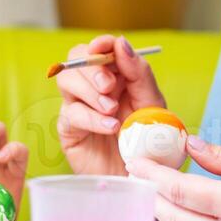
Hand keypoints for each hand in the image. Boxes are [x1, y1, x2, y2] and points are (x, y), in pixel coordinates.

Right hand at [55, 35, 166, 176]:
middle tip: (109, 87)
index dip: (100, 43)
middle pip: (77, 59)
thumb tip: (121, 43)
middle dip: (93, 69)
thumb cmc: (149, 142)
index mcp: (117, 75)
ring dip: (89, 91)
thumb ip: (139, 73)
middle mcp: (95, 87)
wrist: (142, 177)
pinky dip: (91, 118)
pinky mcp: (70, 129)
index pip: (100, 48)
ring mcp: (80, 106)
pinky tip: (110, 128)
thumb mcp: (153, 104)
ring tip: (111, 110)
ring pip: (67, 80)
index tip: (103, 47)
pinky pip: (71, 113)